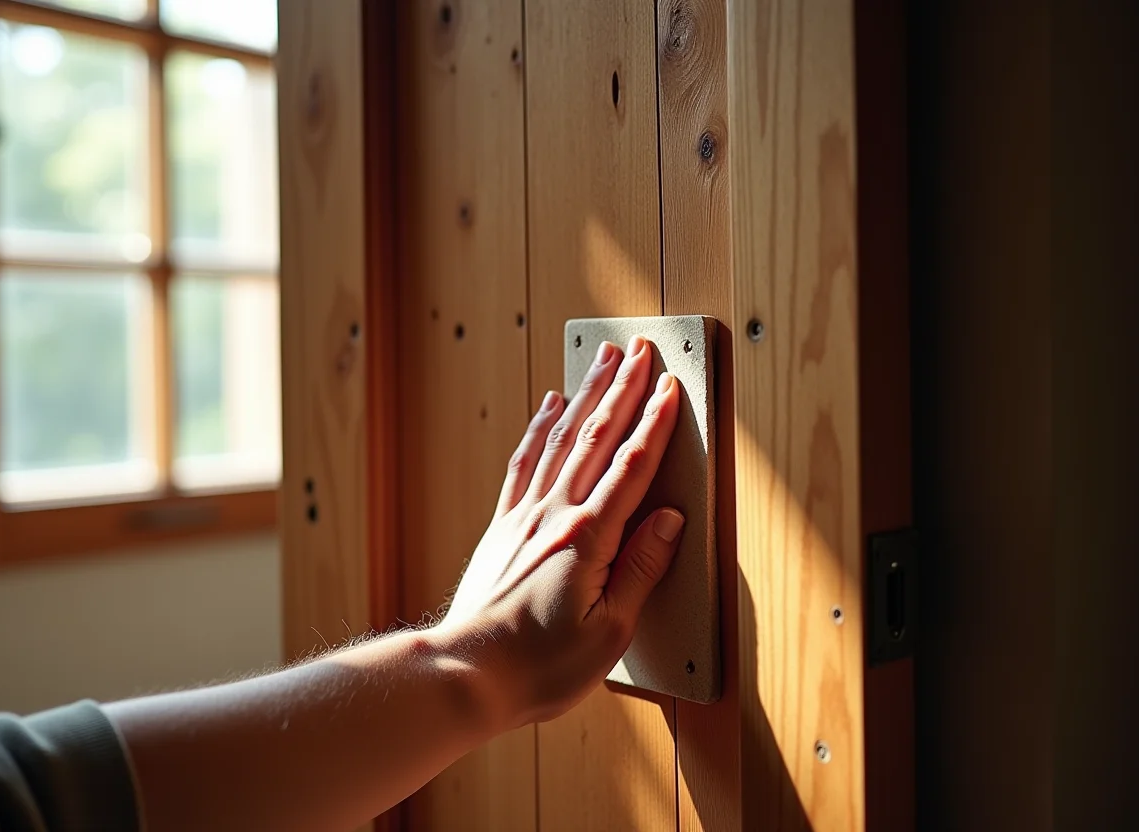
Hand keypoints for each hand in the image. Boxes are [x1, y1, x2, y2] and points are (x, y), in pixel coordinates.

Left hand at [438, 335, 684, 729]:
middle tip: (642, 349)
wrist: (467, 674)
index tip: (672, 387)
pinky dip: (539, 428)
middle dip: (623, 389)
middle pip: (596, 438)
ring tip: (603, 359)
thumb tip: (670, 521)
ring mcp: (523, 516)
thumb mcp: (608, 632)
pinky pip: (525, 461)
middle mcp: (553, 516)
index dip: (655, 424)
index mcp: (587, 540)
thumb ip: (640, 570)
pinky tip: (549, 405)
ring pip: (560, 438)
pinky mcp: (502, 525)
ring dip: (586, 394)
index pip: (631, 469)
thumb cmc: (538, 666)